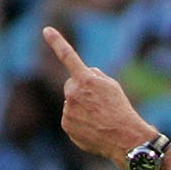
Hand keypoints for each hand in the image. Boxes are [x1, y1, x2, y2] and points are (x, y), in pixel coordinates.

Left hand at [44, 28, 152, 161]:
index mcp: (86, 79)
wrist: (124, 139)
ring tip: (98, 119)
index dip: (57, 42)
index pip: (69, 56)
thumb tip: (83, 75)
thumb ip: (94, 76)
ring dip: (81, 107)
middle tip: (98, 103)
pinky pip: (70, 118)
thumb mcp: (111, 86)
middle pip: (71, 85)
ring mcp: (67, 109)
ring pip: (70, 103)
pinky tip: (92, 127)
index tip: (46, 30)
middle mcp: (73, 92)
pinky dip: (79, 122)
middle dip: (81, 90)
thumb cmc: (121, 110)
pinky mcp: (66, 124)